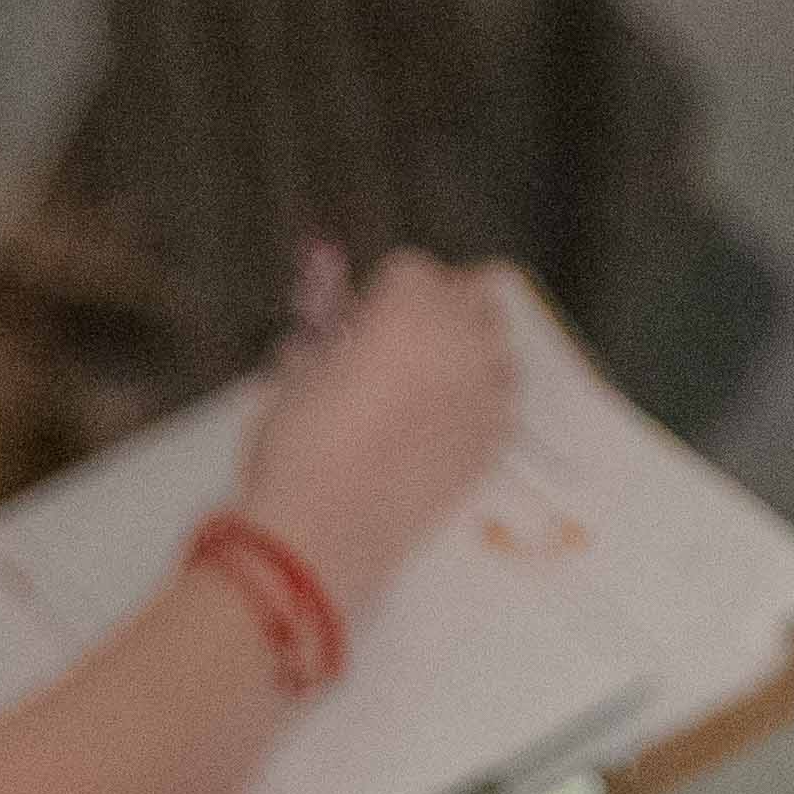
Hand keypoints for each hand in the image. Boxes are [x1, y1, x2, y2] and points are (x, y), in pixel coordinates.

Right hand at [237, 249, 524, 609]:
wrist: (329, 527)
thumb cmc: (300, 445)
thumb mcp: (294, 376)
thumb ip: (321, 345)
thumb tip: (320, 342)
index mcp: (410, 311)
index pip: (413, 267)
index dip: (384, 291)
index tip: (363, 316)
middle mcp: (462, 340)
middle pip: (473, 293)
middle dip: (441, 305)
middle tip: (404, 338)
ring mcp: (487, 390)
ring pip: (496, 344)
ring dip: (467, 350)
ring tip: (424, 382)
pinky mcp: (497, 437)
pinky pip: (500, 399)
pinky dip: (477, 401)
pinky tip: (439, 424)